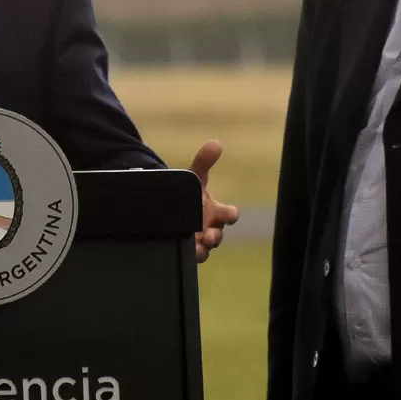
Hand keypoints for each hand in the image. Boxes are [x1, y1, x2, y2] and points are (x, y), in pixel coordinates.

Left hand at [188, 139, 238, 262]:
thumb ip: (203, 162)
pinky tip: (186, 252)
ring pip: (206, 249)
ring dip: (204, 248)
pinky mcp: (188, 249)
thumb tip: (216, 143)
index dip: (230, 215)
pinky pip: (194, 256)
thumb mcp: (194, 178)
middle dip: (216, 236)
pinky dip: (192, 254)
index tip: (228, 214)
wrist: (170, 208)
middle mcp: (211, 228)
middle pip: (218, 235)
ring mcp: (200, 240)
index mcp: (217, 211)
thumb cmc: (190, 194)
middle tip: (209, 235)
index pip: (230, 214)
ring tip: (197, 246)